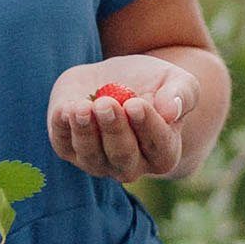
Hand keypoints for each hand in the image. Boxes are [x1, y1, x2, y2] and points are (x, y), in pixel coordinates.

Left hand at [49, 57, 199, 181]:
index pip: (158, 146)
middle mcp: (130, 165)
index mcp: (163, 153)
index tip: (136, 104)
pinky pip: (63, 143)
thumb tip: (172, 111)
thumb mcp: (177, 80)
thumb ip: (182, 94)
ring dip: (85, 132)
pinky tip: (66, 108)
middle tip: (107, 104)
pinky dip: (62, 128)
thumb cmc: (154, 83)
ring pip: (90, 155)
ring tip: (82, 106)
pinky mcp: (68, 148)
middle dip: (113, 130)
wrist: (119, 78)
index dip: (147, 126)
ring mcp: (97, 161)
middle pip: (122, 156)